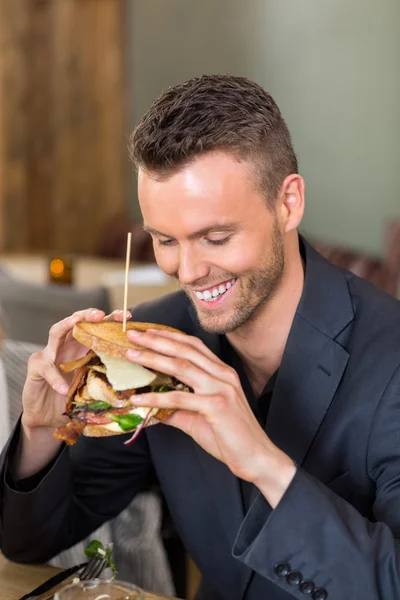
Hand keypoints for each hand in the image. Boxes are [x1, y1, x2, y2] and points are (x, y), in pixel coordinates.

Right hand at [21, 308, 131, 432]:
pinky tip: (63, 388)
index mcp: (83, 346)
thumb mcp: (93, 384)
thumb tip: (137, 374)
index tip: (127, 316)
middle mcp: (67, 345)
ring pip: (56, 332)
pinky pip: (46, 369)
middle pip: (76, 321)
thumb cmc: (74, 398)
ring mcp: (49, 354)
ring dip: (67, 325)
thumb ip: (108, 375)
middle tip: (101, 314)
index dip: (111, 319)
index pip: (97, 327)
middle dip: (88, 315)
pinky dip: (55, 378)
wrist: (48, 416)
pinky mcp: (36, 368)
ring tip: (77, 323)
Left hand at [126, 328, 294, 493]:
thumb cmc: (230, 437)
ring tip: (131, 355)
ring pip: (181, 366)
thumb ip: (177, 409)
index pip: (193, 345)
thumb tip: (152, 408)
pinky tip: (138, 398)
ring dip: (153, 359)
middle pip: (185, 350)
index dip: (169, 336)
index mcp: (221, 372)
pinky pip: (179, 398)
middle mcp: (222, 375)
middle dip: (156, 340)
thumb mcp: (199, 418)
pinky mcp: (217, 406)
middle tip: (133, 334)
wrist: (256, 457)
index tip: (148, 331)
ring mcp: (221, 388)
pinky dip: (156, 398)